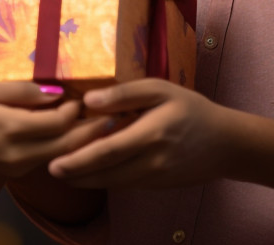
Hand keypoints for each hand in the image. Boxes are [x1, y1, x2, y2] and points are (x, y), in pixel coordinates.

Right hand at [0, 81, 99, 177]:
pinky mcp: (14, 169)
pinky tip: (72, 131)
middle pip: (68, 144)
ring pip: (60, 155)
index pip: (60, 122)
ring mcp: (18, 166)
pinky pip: (47, 158)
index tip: (92, 93)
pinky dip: (63, 145)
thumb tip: (58, 92)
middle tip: (115, 113)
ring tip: (101, 122)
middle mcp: (20, 154)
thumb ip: (24, 91)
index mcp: (14, 130)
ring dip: (81, 140)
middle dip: (93, 130)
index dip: (78, 108)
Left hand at [47, 79, 233, 189]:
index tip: (54, 162)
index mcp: (151, 134)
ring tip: (62, 173)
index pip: (108, 151)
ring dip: (86, 180)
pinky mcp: (156, 184)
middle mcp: (151, 161)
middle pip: (105, 173)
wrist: (226, 144)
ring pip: (113, 182)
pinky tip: (90, 172)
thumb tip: (89, 100)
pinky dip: (105, 179)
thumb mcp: (161, 89)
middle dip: (75, 174)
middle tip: (48, 170)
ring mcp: (154, 177)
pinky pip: (125, 183)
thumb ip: (125, 94)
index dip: (79, 160)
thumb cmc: (191, 109)